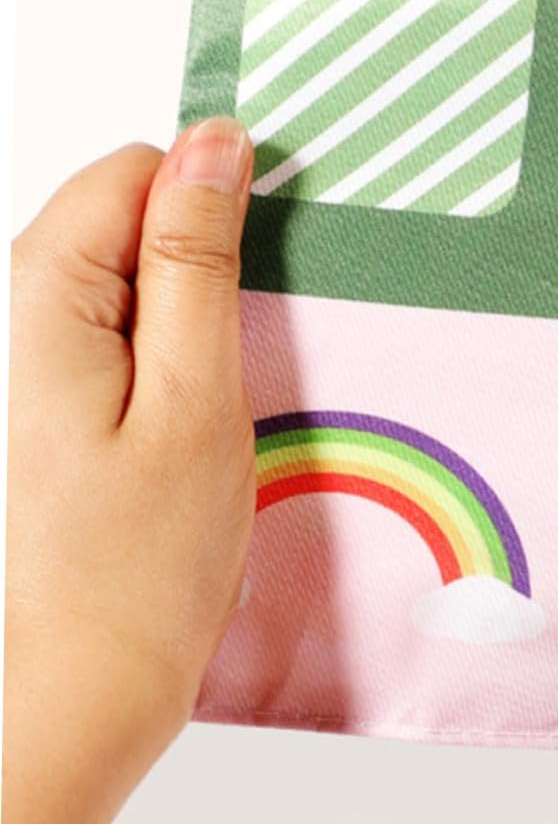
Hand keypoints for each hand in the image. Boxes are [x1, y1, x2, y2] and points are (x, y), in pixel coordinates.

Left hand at [3, 119, 255, 823]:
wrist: (93, 678)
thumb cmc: (147, 557)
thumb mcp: (195, 392)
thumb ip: (198, 259)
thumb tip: (213, 145)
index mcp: (45, 297)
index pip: (133, 171)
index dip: (209, 199)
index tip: (263, 264)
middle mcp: (27, 314)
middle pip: (131, 216)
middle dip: (206, 257)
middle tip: (247, 346)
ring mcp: (47, 358)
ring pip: (142, 274)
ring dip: (202, 309)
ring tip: (227, 390)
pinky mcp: (72, 395)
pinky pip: (139, 327)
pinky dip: (187, 347)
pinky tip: (208, 409)